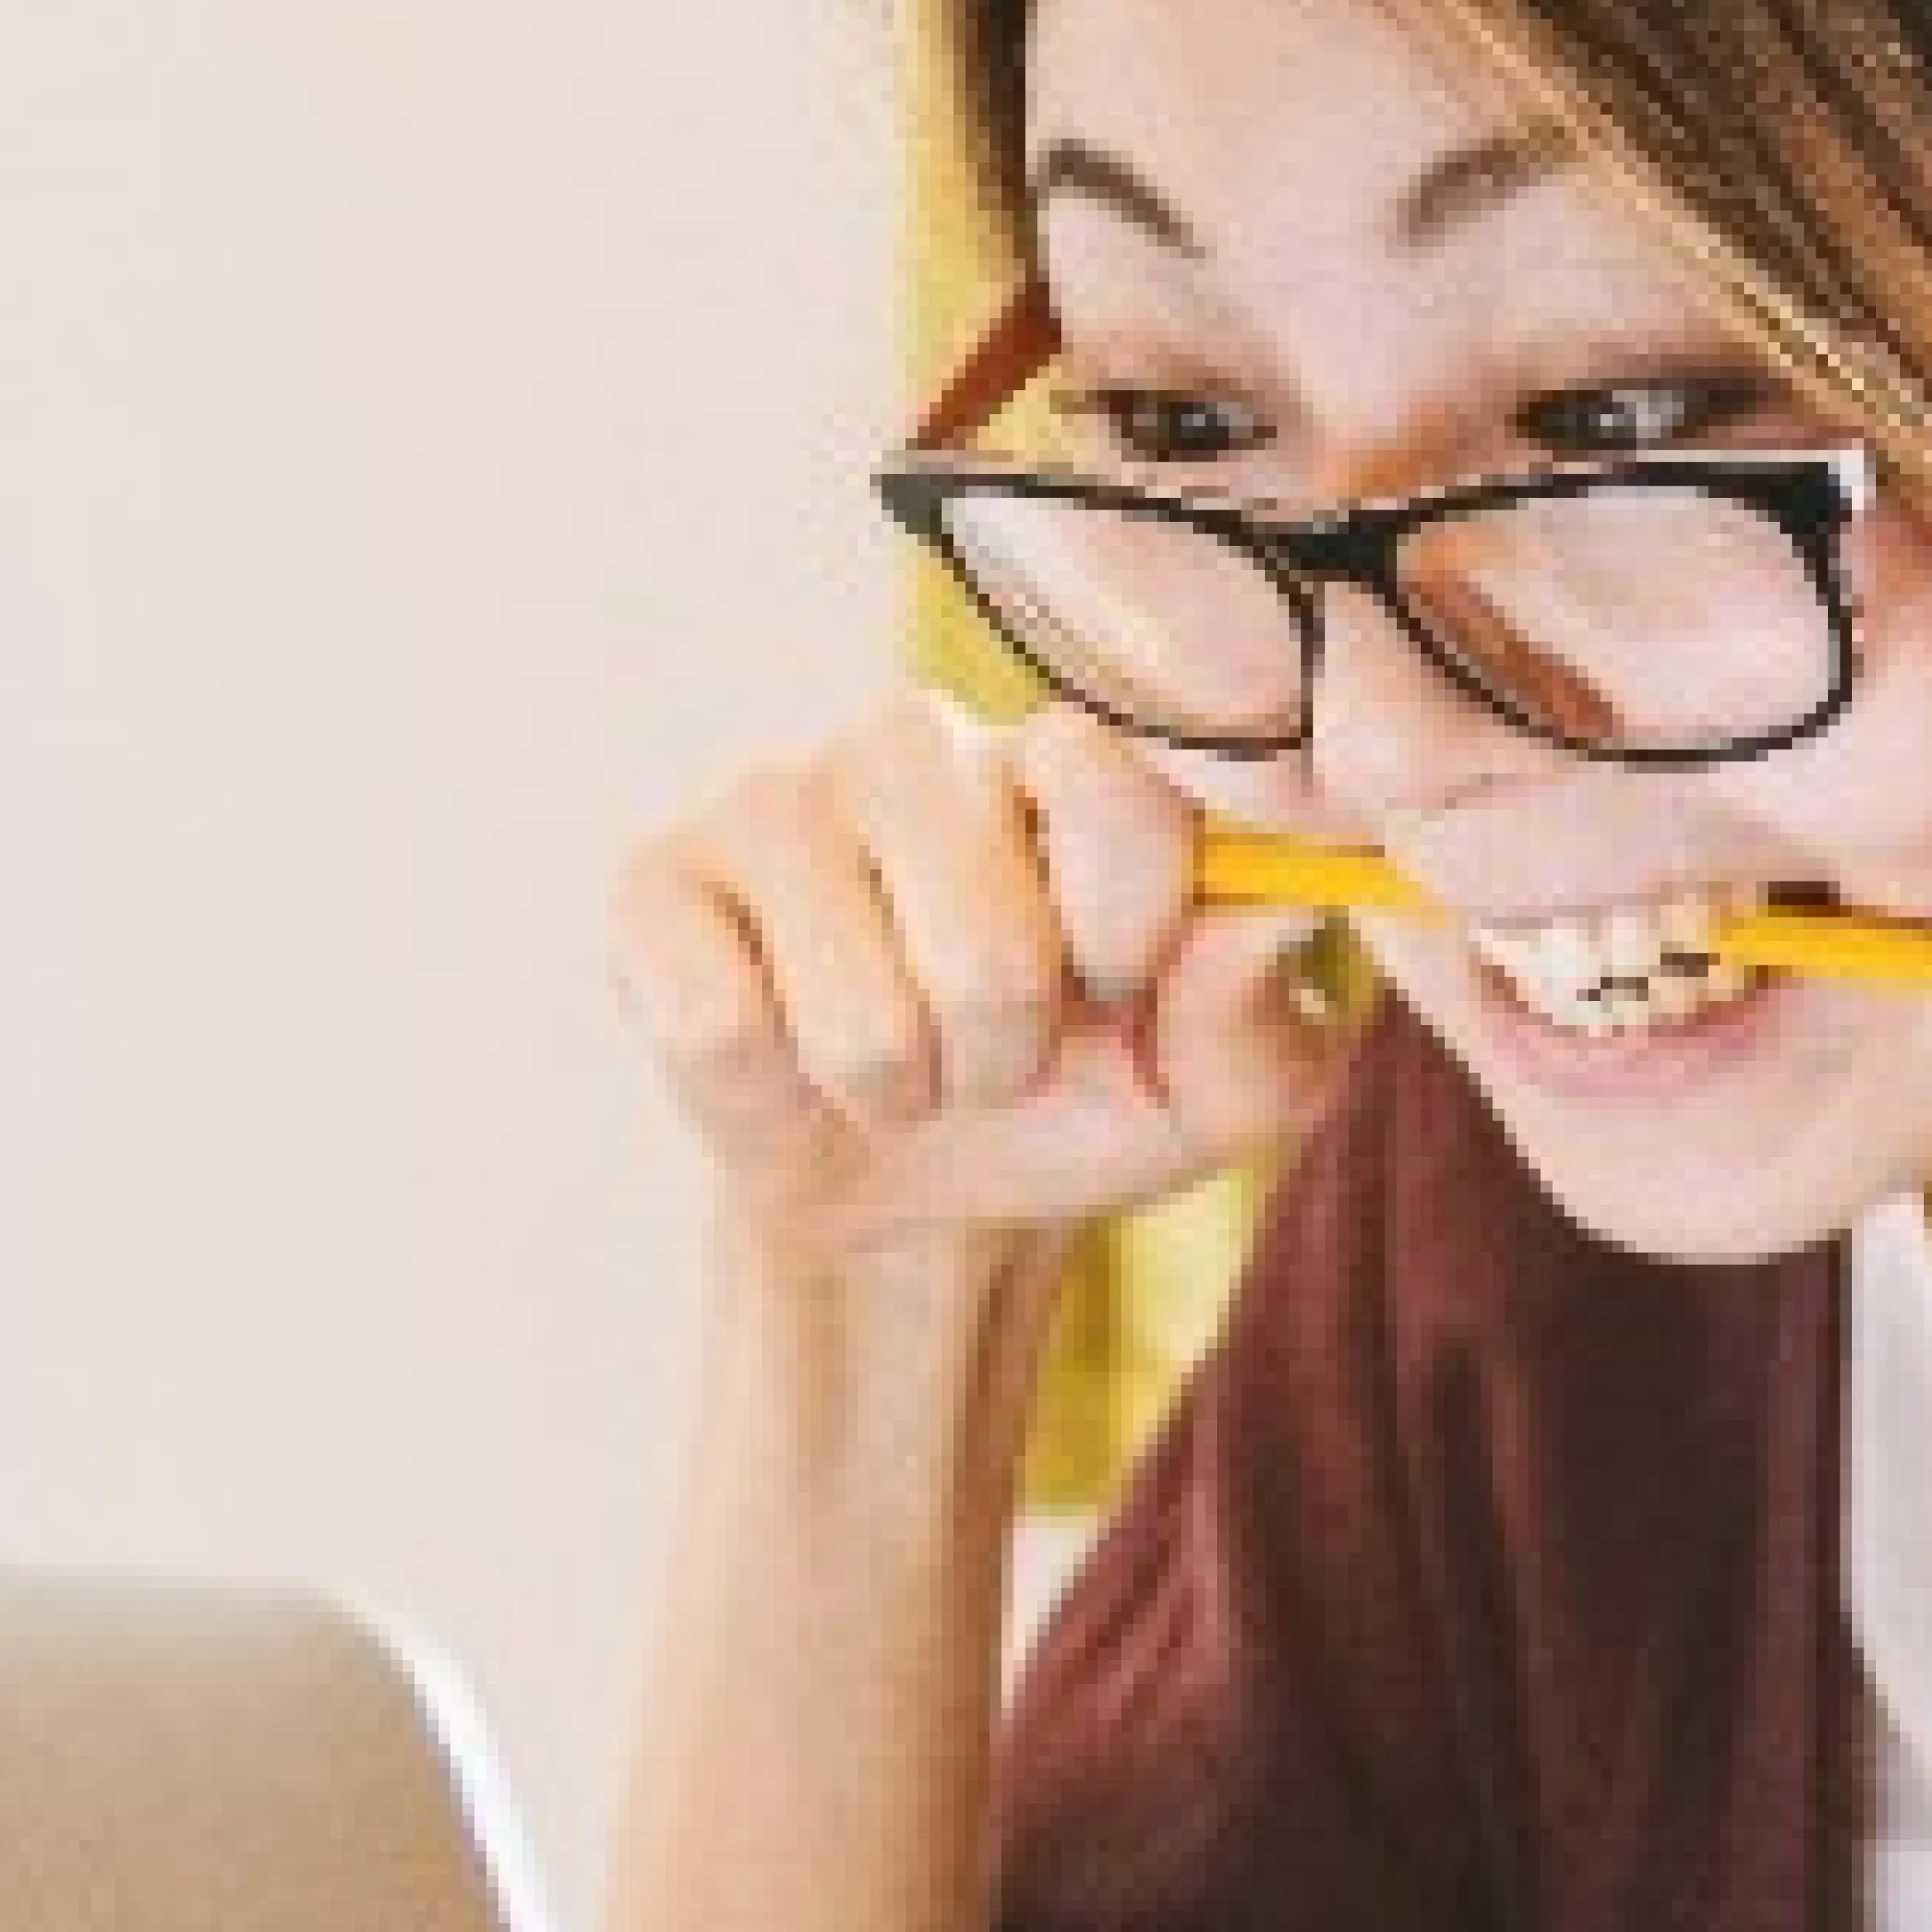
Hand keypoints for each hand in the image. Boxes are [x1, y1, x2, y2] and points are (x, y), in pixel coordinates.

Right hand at [606, 692, 1350, 1273]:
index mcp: (1069, 756)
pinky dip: (776, 1094)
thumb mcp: (1222, 1092)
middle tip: (995, 1048)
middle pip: (989, 951)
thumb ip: (1262, 1013)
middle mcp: (917, 739)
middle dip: (1008, 1057)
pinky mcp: (654, 880)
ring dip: (901, 1090)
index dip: (1128, 940)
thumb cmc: (1091, 1100)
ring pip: (861, 1016)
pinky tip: (789, 1052)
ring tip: (905, 1060)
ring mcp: (773, 795)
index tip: (1117, 987)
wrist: (923, 1192)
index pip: (1121, 798)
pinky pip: (722, 1028)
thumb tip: (1277, 913)